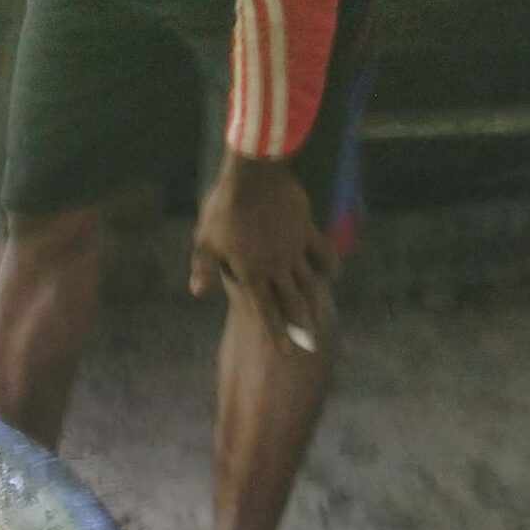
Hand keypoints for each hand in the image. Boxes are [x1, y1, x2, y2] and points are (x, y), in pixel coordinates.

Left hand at [189, 156, 333, 351]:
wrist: (253, 177)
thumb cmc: (223, 208)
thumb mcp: (206, 240)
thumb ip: (204, 268)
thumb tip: (197, 292)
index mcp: (250, 273)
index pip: (265, 312)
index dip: (276, 334)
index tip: (286, 353)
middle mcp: (276, 268)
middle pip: (292, 304)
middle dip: (301, 327)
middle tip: (311, 345)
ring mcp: (294, 251)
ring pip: (309, 284)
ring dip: (316, 303)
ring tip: (321, 319)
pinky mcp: (306, 232)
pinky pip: (322, 253)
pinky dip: (329, 265)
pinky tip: (332, 274)